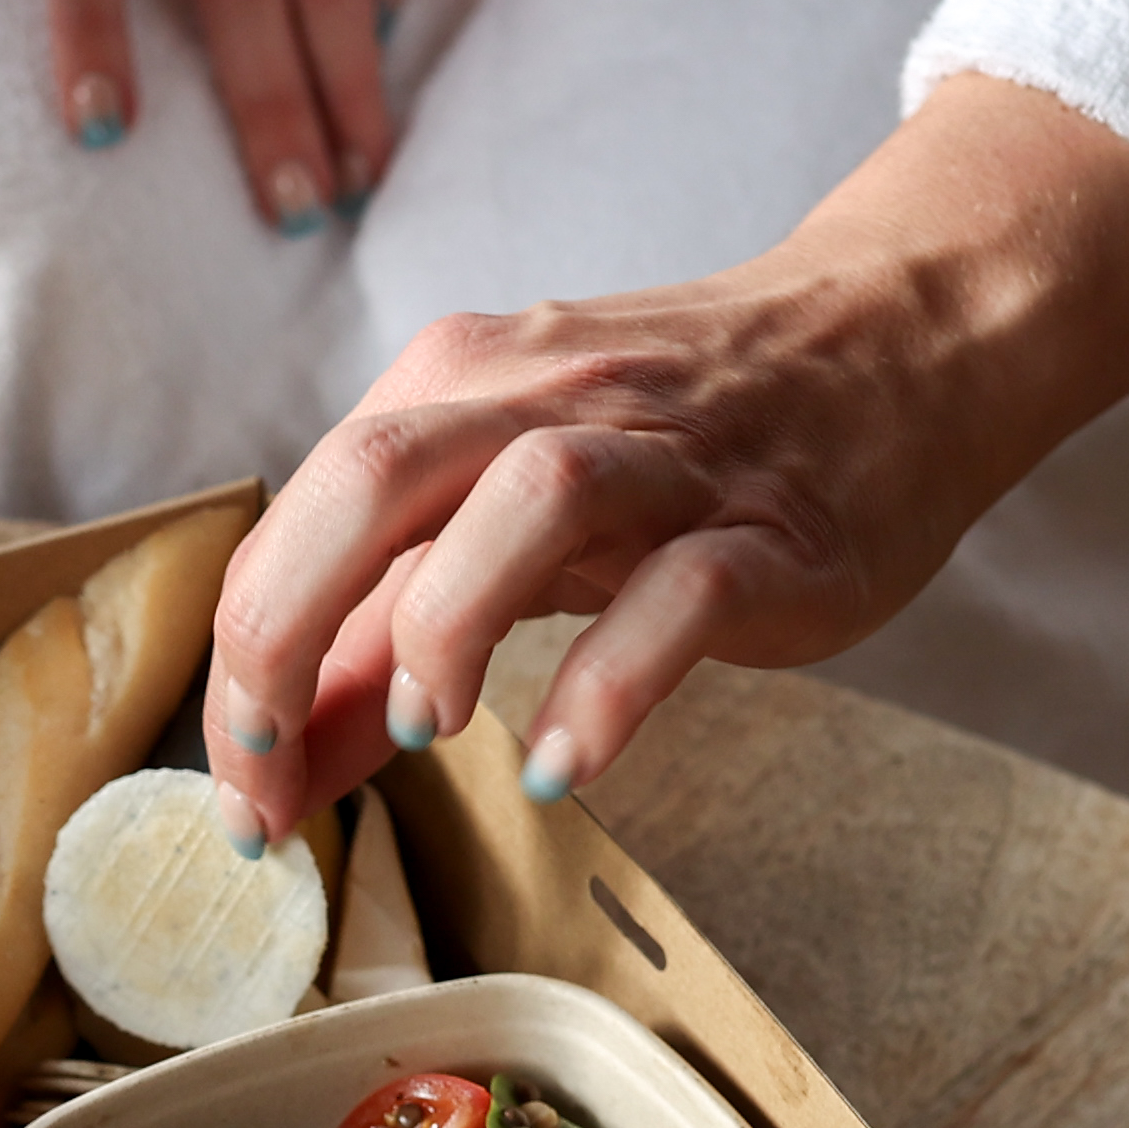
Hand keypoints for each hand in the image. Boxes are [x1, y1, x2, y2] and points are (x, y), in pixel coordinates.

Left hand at [200, 74, 1128, 834]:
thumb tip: (271, 760)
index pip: (308, 514)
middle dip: (288, 629)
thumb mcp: (511, 517)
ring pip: (530, 497)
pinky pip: (685, 593)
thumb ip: (387, 629)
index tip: (232, 785)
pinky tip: (567, 764)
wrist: (897, 342)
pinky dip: (612, 681)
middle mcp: (548, 401)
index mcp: (462, 386)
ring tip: (426, 731)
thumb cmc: (683, 441)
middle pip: (376, 477)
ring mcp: (668, 459)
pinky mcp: (771, 527)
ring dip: (447, 621)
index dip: (243, 657)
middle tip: (265, 768)